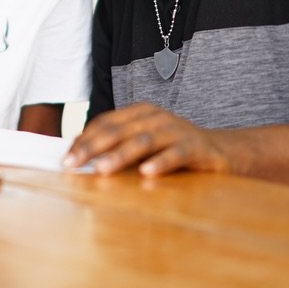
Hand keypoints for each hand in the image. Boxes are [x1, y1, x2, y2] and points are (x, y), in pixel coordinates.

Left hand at [66, 103, 234, 176]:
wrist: (222, 152)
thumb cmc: (174, 150)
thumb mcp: (143, 145)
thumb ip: (116, 147)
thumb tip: (78, 154)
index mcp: (140, 113)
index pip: (105, 123)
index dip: (85, 139)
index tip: (66, 158)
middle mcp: (156, 118)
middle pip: (119, 131)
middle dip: (93, 147)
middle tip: (73, 164)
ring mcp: (177, 130)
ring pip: (143, 141)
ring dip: (120, 155)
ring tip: (101, 168)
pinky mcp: (196, 147)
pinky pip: (176, 154)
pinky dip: (160, 163)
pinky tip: (146, 174)